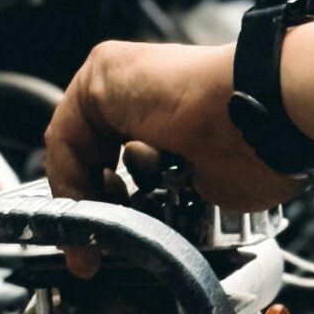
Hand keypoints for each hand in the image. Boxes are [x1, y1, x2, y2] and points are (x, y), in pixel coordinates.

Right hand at [45, 40, 301, 238]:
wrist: (248, 123)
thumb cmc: (185, 90)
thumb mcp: (98, 87)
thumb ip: (67, 134)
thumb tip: (71, 185)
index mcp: (115, 92)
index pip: (71, 147)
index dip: (65, 183)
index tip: (65, 217)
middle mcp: (142, 126)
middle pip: (98, 182)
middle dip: (95, 204)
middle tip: (94, 224)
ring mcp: (170, 160)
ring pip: (129, 207)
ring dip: (128, 214)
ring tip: (135, 210)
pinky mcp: (199, 190)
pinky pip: (166, 223)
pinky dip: (161, 226)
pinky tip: (164, 216)